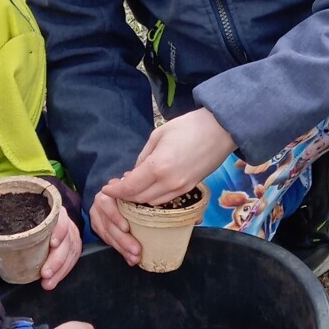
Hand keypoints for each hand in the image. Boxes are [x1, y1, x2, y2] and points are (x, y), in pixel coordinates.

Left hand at [0, 202, 81, 289]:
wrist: (10, 233)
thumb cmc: (3, 232)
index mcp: (44, 210)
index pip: (59, 216)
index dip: (60, 229)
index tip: (53, 243)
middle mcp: (60, 219)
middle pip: (67, 237)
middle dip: (58, 258)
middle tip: (45, 274)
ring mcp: (66, 233)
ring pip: (71, 250)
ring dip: (62, 268)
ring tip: (48, 283)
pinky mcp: (69, 245)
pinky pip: (72, 258)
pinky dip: (64, 270)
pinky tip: (53, 280)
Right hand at [90, 183, 143, 265]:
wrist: (114, 193)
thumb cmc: (130, 193)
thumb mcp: (134, 192)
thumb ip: (138, 198)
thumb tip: (156, 205)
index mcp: (110, 192)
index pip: (108, 204)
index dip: (116, 217)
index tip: (126, 228)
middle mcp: (100, 202)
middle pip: (110, 224)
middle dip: (124, 240)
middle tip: (136, 250)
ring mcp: (96, 215)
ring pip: (108, 235)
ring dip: (122, 249)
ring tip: (134, 257)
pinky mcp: (97, 226)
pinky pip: (107, 241)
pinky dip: (121, 251)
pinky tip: (129, 258)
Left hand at [106, 110, 235, 207]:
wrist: (221, 130)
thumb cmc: (189, 126)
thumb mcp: (158, 135)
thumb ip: (144, 156)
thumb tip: (136, 171)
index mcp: (157, 167)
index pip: (129, 187)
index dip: (115, 190)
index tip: (106, 188)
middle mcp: (168, 183)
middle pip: (139, 198)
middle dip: (124, 195)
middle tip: (117, 186)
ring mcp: (181, 188)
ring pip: (152, 201)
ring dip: (139, 197)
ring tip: (133, 186)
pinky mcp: (190, 188)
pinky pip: (166, 199)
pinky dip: (153, 197)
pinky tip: (150, 187)